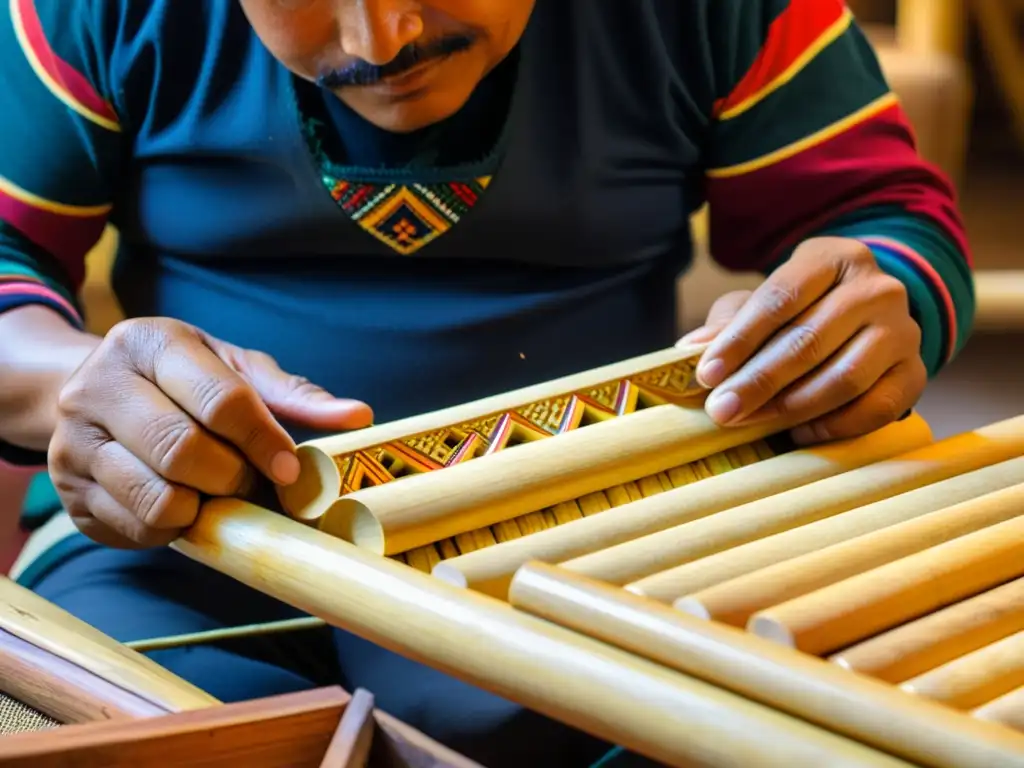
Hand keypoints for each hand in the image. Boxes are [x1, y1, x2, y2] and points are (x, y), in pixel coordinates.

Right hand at [48, 318, 372, 547]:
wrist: (97, 395)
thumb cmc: (185, 382)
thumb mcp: (235, 371)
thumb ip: (294, 395)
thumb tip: (359, 415)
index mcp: (149, 343)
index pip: (220, 400)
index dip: (265, 441)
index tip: (290, 469)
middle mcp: (98, 386)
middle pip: (183, 450)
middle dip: (233, 476)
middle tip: (252, 483)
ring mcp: (73, 441)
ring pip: (157, 495)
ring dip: (205, 506)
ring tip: (219, 493)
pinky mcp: (69, 492)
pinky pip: (137, 525)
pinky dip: (176, 526)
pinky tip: (187, 505)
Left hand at [677, 237, 926, 444]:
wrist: (863, 320)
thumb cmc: (798, 309)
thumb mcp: (761, 303)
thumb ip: (728, 322)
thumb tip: (690, 348)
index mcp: (833, 257)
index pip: (780, 299)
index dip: (739, 340)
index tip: (706, 374)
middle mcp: (877, 288)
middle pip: (809, 340)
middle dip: (758, 381)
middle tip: (721, 411)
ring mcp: (903, 330)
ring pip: (844, 378)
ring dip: (790, 407)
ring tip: (750, 423)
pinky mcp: (915, 372)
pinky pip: (876, 408)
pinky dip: (834, 426)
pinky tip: (798, 434)